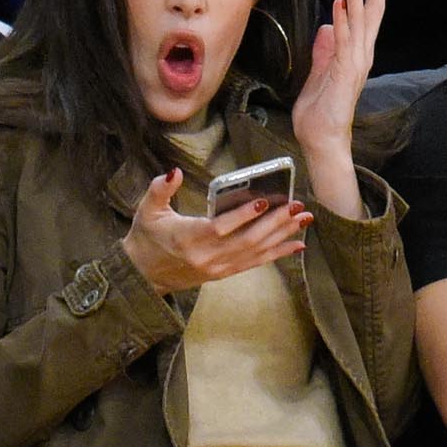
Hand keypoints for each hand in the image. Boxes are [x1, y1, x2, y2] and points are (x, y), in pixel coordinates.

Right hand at [120, 169, 308, 292]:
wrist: (143, 274)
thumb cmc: (146, 238)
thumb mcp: (147, 210)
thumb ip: (160, 189)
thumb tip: (174, 172)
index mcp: (188, 238)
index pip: (221, 227)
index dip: (244, 215)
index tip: (265, 201)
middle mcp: (207, 256)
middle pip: (247, 240)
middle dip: (275, 223)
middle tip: (297, 206)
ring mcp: (217, 267)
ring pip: (256, 252)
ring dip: (282, 236)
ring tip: (304, 220)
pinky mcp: (223, 273)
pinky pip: (255, 263)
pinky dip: (278, 254)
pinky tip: (297, 244)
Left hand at [288, 0, 391, 214]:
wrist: (322, 140)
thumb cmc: (320, 112)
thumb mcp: (319, 73)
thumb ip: (324, 50)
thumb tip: (326, 25)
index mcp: (356, 53)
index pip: (368, 14)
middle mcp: (361, 54)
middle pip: (372, 10)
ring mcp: (355, 63)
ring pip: (359, 19)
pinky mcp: (344, 73)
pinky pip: (344, 41)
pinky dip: (343, 20)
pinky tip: (341, 1)